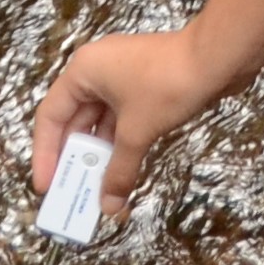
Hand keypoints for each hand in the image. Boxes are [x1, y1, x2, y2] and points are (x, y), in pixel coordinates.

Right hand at [27, 25, 234, 225]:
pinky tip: (122, 172)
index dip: (45, 154)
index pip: (50, 116)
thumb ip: (119, 171)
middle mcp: (98, 70)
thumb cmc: (169, 84)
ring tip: (96, 190)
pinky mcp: (145, 85)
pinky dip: (121, 145)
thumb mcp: (137, 132)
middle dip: (75, 159)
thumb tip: (109, 207)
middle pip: (74, 120)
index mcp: (84, 71)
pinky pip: (123, 120)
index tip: (47, 187)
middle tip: (70, 194)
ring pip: (101, 123)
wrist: (218, 58)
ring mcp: (123, 77)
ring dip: (100, 155)